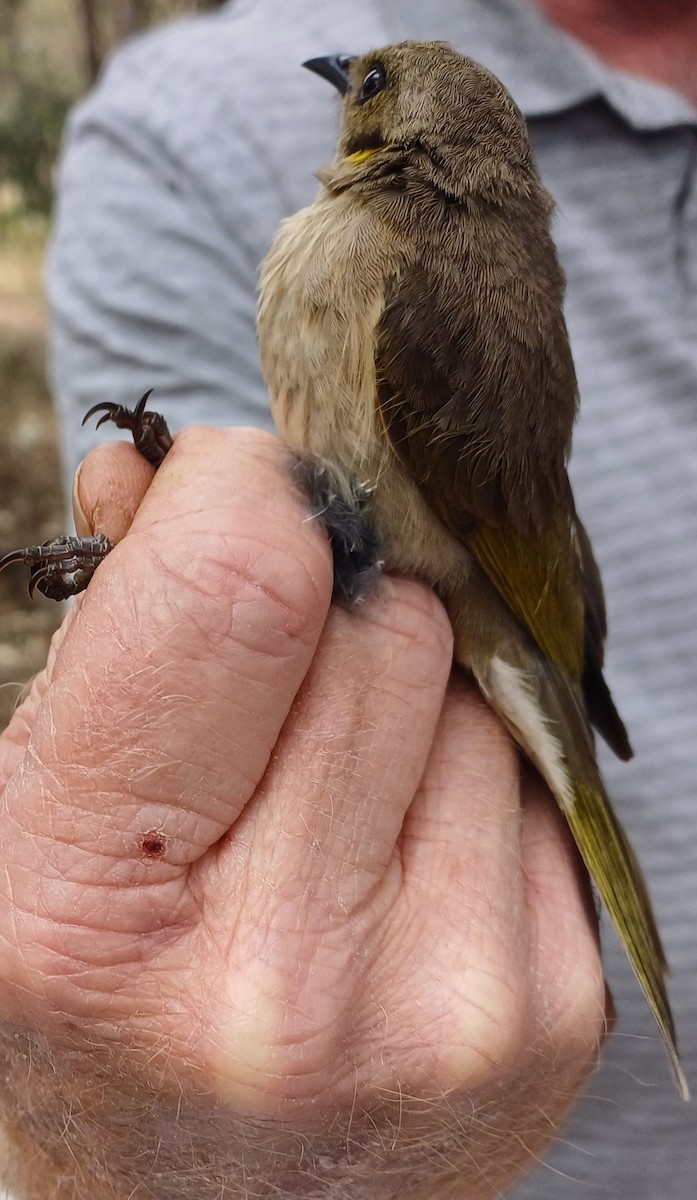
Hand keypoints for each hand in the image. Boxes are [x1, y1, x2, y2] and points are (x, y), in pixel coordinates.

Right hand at [0, 428, 606, 1199]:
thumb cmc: (99, 1002)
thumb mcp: (36, 821)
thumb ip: (110, 625)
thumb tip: (173, 470)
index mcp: (87, 913)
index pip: (241, 593)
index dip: (250, 493)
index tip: (237, 494)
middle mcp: (280, 978)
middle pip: (383, 624)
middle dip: (328, 600)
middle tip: (269, 677)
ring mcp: (437, 1005)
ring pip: (472, 688)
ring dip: (402, 694)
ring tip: (325, 800)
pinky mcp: (544, 1012)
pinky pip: (531, 775)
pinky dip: (462, 771)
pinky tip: (394, 853)